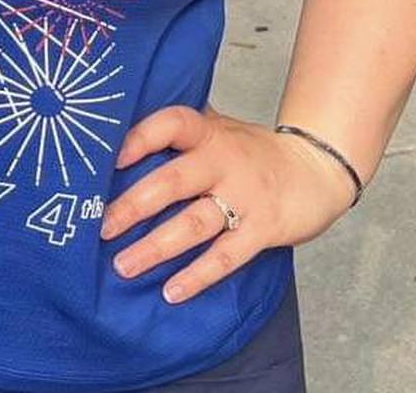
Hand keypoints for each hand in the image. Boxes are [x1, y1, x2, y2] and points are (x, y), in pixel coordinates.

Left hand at [100, 103, 357, 303]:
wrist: (315, 169)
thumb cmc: (249, 149)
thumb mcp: (218, 127)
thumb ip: (180, 128)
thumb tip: (118, 127)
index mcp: (208, 131)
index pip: (171, 123)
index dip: (140, 137)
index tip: (110, 158)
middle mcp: (224, 161)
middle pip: (173, 181)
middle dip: (133, 206)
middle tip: (101, 228)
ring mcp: (244, 196)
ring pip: (194, 224)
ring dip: (156, 247)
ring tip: (123, 265)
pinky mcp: (262, 230)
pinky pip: (226, 256)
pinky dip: (198, 276)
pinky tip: (171, 292)